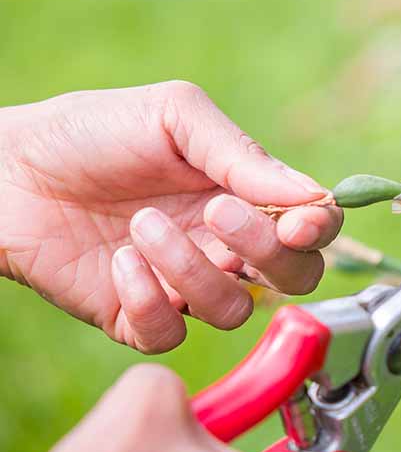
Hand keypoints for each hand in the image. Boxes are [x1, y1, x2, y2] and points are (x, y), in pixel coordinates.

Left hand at [0, 81, 341, 351]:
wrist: (4, 166)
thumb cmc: (91, 131)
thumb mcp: (173, 116)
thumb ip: (243, 155)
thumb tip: (314, 197)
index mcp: (246, 195)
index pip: (315, 226)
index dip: (319, 230)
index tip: (296, 220)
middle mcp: (226, 244)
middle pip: (294, 279)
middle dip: (266, 252)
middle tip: (217, 213)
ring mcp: (183, 284)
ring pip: (233, 310)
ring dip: (192, 268)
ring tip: (141, 225)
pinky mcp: (136, 317)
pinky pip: (170, 334)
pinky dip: (150, 300)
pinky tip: (120, 262)